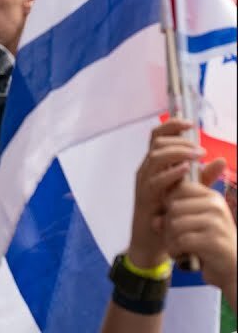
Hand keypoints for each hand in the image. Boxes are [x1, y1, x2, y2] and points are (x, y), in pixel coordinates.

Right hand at [128, 119, 205, 268]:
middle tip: (199, 148)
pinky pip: (156, 181)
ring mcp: (144, 183)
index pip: (158, 136)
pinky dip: (171, 173)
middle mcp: (147, 170)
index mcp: (155, 165)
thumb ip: (203, 177)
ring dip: (178, 153)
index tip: (190, 124)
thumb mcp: (188, 191)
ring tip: (196, 156)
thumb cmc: (168, 214)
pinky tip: (185, 171)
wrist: (151, 242)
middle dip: (180, 140)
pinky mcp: (146, 198)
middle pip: (157, 143)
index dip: (171, 125)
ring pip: (155, 157)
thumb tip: (221, 161)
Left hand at [163, 159, 234, 296]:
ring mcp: (217, 223)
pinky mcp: (214, 241)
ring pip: (174, 224)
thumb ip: (173, 215)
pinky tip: (180, 254)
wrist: (231, 267)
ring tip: (177, 246)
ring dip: (169, 239)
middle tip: (173, 237)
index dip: (168, 203)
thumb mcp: (193, 222)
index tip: (172, 217)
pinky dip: (175, 250)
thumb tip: (155, 221)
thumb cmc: (208, 243)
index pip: (179, 188)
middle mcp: (216, 206)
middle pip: (173, 206)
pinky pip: (181, 241)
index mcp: (212, 197)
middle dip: (166, 224)